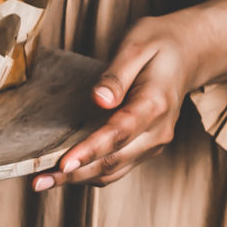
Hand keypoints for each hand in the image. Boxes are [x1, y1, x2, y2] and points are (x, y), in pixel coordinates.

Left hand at [33, 0, 226, 190]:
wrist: (188, 54)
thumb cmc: (159, 44)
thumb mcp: (138, 45)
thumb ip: (116, 74)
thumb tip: (99, 99)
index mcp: (155, 104)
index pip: (119, 133)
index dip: (90, 151)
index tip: (63, 163)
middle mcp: (157, 132)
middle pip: (113, 161)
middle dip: (74, 174)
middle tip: (38, 182)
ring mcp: (152, 144)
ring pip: (112, 171)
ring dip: (77, 180)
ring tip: (42, 182)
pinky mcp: (144, 149)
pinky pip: (115, 168)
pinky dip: (88, 174)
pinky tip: (63, 173)